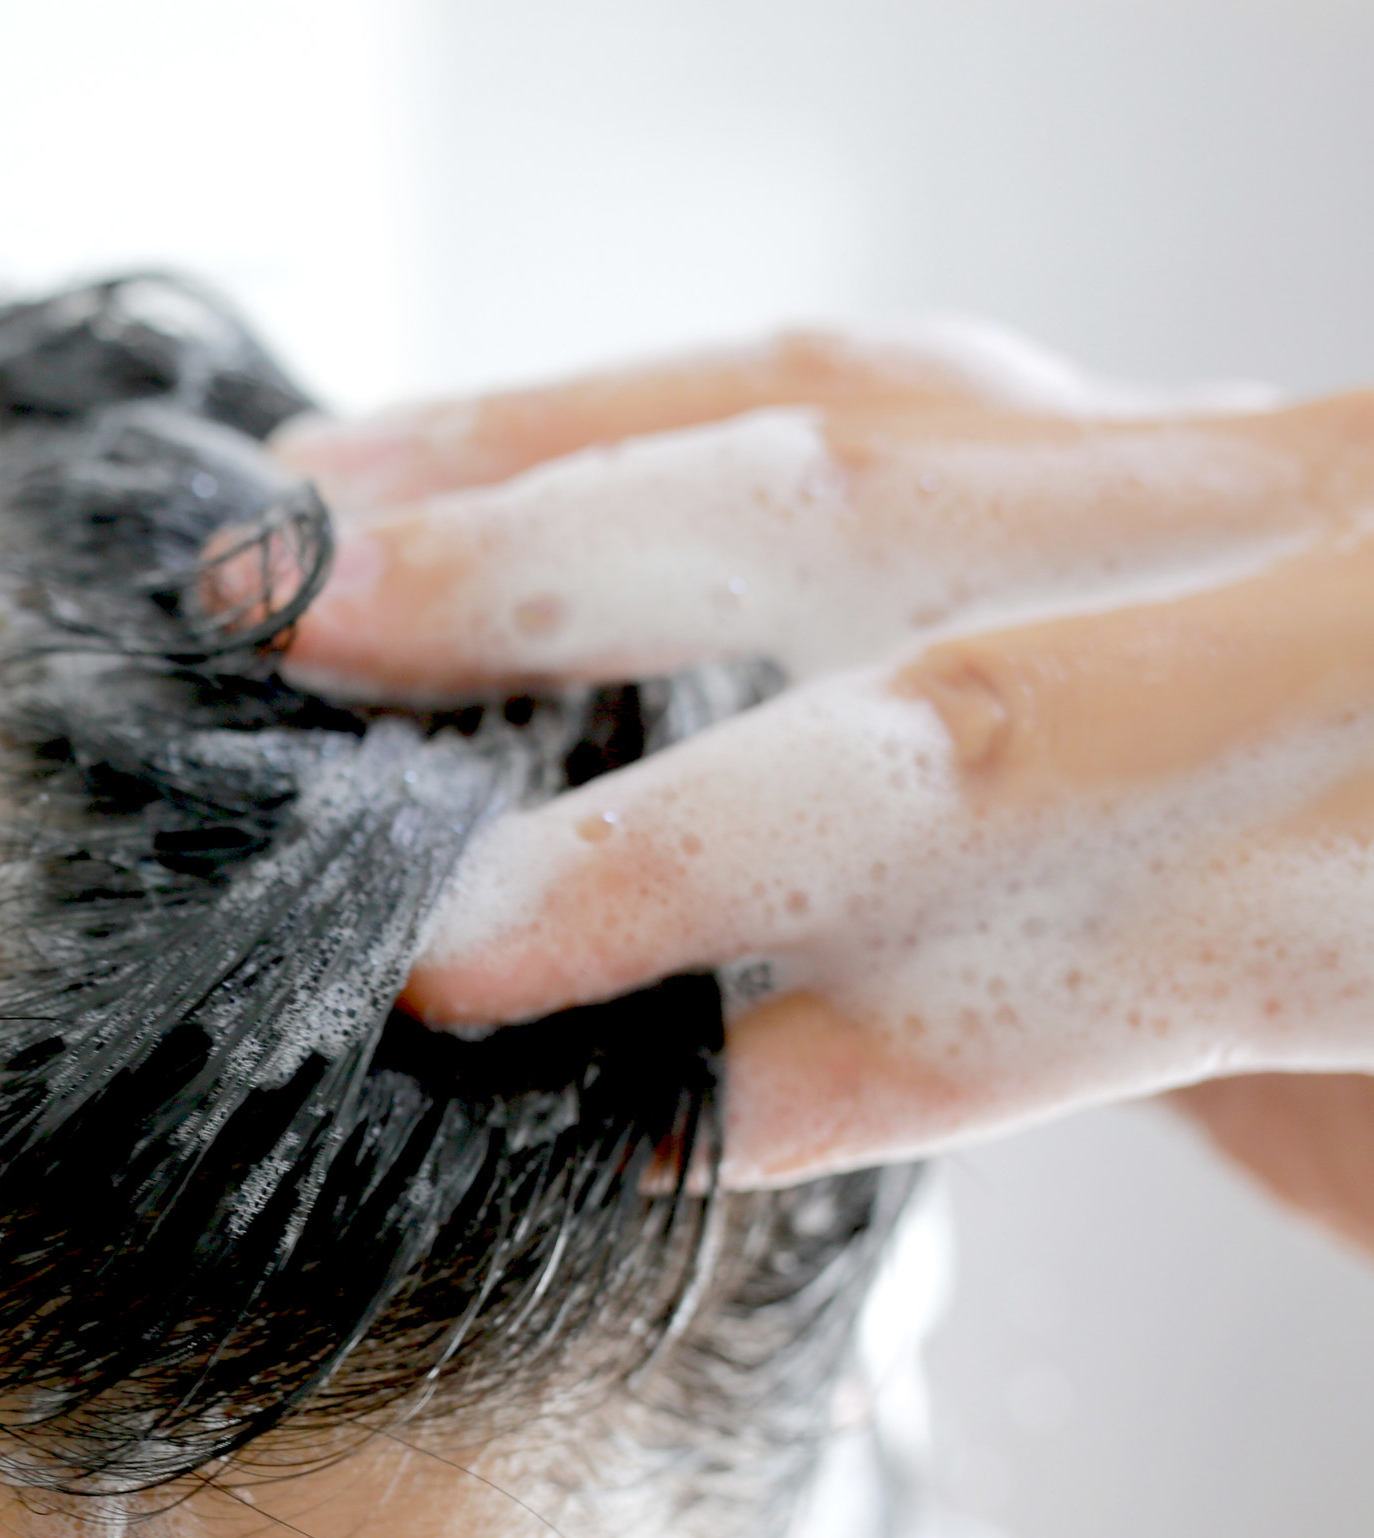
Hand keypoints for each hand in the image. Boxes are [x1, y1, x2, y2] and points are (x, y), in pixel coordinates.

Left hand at [276, 328, 1373, 1186]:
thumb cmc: (1369, 828)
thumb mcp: (1180, 715)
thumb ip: (957, 720)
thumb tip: (649, 818)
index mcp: (1191, 470)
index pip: (828, 392)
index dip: (544, 427)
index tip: (307, 491)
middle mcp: (1275, 527)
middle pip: (839, 487)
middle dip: (540, 552)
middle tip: (286, 618)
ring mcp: (1360, 707)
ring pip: (964, 737)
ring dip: (675, 846)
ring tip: (443, 955)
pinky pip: (1106, 1002)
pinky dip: (878, 1072)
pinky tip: (681, 1131)